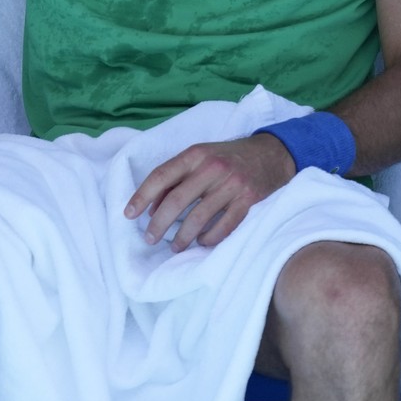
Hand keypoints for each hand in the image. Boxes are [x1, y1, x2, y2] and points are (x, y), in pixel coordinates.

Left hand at [124, 134, 296, 250]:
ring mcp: (232, 185)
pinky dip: (209, 239)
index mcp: (196, 154)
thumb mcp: (201, 156)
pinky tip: (201, 243)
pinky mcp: (249, 201)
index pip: (161, 175)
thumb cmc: (228, 157)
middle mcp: (213, 168)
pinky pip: (223, 227)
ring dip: (182, 237)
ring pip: (198, 218)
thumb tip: (151, 208)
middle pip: (177, 200)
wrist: (271, 154)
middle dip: (159, 223)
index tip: (128, 214)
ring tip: (174, 246)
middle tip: (150, 238)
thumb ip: (176, 177)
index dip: (142, 196)